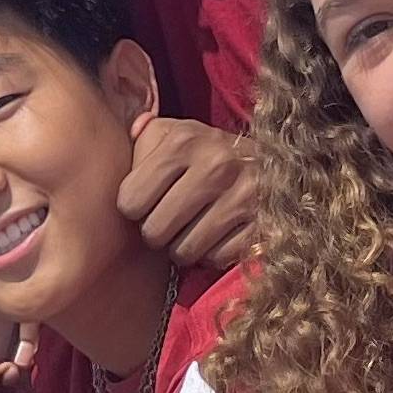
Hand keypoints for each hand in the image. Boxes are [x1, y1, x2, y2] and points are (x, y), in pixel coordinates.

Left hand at [116, 119, 258, 268]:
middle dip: (157, 231)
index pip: (130, 202)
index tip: (148, 201)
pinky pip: (217, 258)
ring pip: (184, 251)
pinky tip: (217, 235)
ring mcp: (243, 195)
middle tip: (170, 220)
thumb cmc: (206, 150)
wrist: (274, 157)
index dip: (134, 208)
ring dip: (183, 246)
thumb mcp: (172, 134)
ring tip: (192, 228)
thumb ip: (140, 143)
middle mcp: (215, 165)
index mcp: (183, 140)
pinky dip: (213, 254)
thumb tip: (118, 149)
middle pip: (155, 231)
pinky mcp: (262, 223)